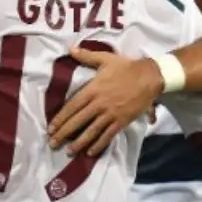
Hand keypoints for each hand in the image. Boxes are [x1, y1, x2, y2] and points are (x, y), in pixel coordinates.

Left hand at [47, 46, 163, 156]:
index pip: (72, 106)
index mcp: (93, 89)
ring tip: (69, 151)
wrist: (150, 77)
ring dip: (79, 142)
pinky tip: (90, 152)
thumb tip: (70, 49)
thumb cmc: (126, 67)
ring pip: (92, 131)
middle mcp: (99, 104)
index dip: (60, 118)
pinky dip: (99, 145)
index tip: (51, 127)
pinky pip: (108, 135)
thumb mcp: (105, 59)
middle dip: (64, 133)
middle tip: (53, 143)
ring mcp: (110, 114)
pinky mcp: (122, 121)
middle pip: (78, 121)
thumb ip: (86, 56)